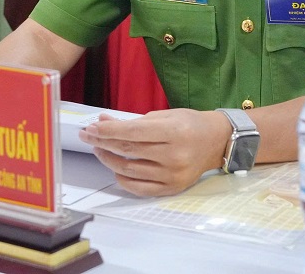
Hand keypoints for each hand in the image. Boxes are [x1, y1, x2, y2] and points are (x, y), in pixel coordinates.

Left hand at [79, 108, 228, 195]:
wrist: (216, 142)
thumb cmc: (190, 124)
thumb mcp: (163, 115)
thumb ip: (133, 121)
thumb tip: (104, 122)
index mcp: (173, 132)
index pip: (131, 133)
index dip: (107, 131)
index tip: (91, 128)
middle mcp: (174, 156)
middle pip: (128, 151)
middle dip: (103, 142)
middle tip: (88, 136)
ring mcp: (173, 175)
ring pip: (130, 170)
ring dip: (109, 159)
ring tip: (99, 149)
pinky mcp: (172, 188)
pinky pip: (140, 188)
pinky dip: (123, 179)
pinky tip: (115, 168)